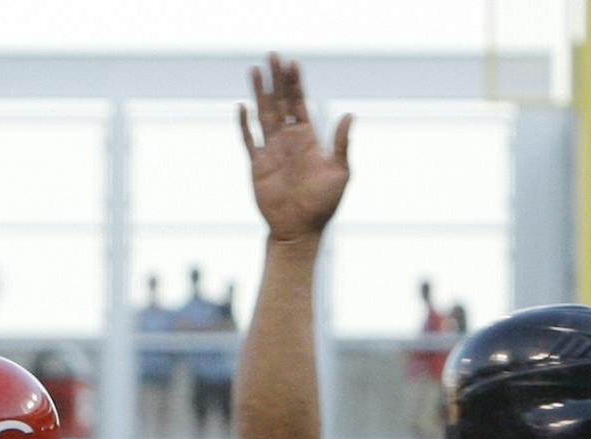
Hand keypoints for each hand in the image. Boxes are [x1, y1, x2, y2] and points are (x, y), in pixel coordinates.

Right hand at [239, 53, 351, 243]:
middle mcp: (289, 141)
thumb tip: (349, 115)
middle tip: (273, 55)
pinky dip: (244, 124)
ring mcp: (271, 151)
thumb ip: (340, 143)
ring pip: (263, 114)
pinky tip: (242, 107)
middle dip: (277, 79)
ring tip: (255, 70)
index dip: (296, 84)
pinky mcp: (257, 165)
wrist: (299, 230)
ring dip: (259, 93)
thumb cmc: (323, 204)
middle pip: (280, 102)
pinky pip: (249, 140)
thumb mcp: (339, 172)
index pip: (300, 104)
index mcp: (308, 139)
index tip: (293, 64)